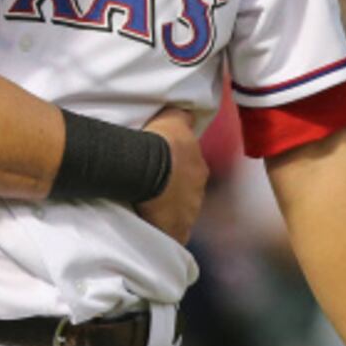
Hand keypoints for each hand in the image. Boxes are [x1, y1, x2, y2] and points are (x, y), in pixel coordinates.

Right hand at [136, 107, 207, 244]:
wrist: (147, 168)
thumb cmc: (159, 143)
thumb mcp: (172, 120)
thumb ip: (181, 117)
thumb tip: (187, 111)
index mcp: (199, 168)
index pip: (191, 172)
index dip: (177, 172)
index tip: (162, 172)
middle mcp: (198, 192)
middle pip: (186, 196)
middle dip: (173, 195)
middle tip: (152, 193)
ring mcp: (189, 214)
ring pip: (179, 215)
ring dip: (167, 213)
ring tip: (146, 211)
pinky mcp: (176, 231)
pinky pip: (171, 234)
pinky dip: (162, 233)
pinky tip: (150, 231)